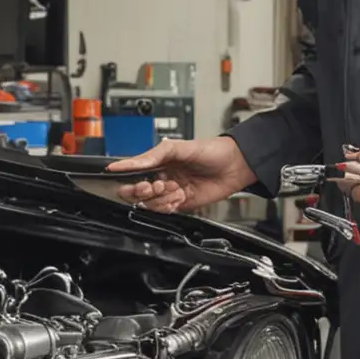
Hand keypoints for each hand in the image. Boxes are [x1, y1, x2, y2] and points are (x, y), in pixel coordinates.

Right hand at [108, 136, 255, 214]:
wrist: (234, 166)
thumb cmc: (210, 151)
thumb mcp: (178, 147)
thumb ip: (153, 155)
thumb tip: (127, 163)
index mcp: (157, 162)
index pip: (132, 173)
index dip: (126, 178)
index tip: (125, 180)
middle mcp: (160, 177)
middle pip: (136, 192)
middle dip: (141, 191)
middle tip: (153, 186)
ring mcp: (170, 192)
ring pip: (150, 203)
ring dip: (160, 198)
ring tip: (175, 188)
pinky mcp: (180, 204)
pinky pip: (165, 211)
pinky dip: (169, 206)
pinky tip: (180, 196)